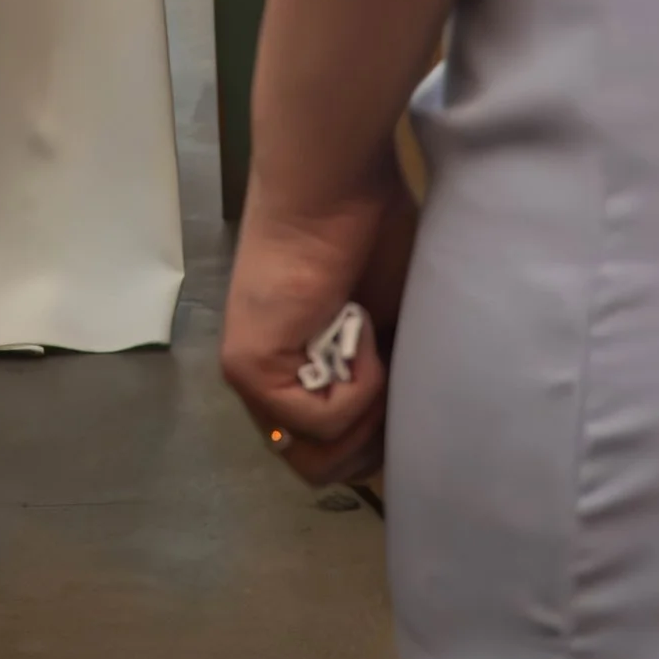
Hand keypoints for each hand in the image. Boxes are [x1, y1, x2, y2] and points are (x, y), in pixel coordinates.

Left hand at [220, 164, 418, 490]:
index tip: (408, 404)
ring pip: (319, 458)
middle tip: (394, 374)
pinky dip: (360, 385)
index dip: (377, 446)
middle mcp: (267, 387)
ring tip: (378, 349)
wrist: (336, 187)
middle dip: (375, 439)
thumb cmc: (372, 241)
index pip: (330, 457)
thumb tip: (410, 451)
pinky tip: (359, 325)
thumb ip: (391, 391)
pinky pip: (321, 422)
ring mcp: (252, 382)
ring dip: (368, 414)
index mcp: (297, 379)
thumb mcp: (394, 336)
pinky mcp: (248, 371)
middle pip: (323, 470)